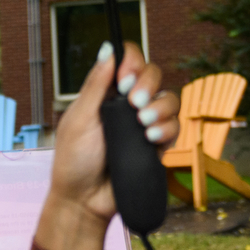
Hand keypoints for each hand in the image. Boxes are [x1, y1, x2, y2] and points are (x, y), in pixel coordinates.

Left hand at [35, 41, 178, 249]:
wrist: (85, 200)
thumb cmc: (74, 160)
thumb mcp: (80, 119)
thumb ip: (96, 85)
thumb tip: (107, 49)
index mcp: (107, 92)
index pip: (128, 61)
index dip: (132, 62)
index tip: (125, 79)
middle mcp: (128, 104)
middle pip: (154, 74)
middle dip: (148, 83)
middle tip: (134, 102)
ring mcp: (145, 124)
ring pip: (170, 99)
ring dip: (160, 107)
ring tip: (143, 125)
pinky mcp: (157, 145)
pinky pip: (175, 127)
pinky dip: (167, 129)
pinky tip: (151, 138)